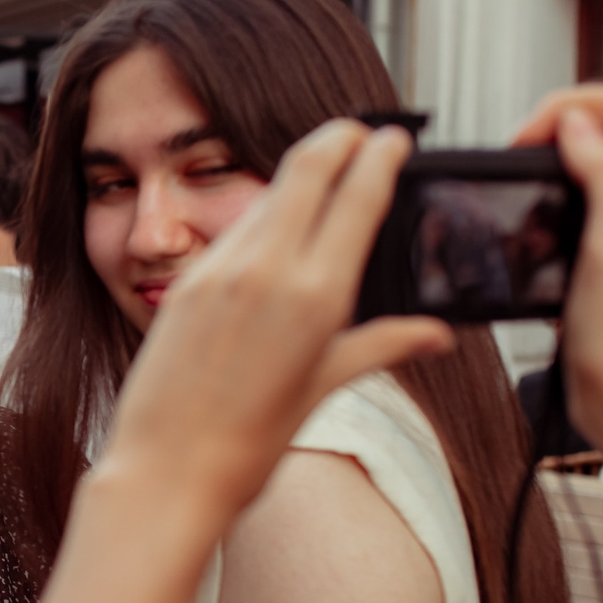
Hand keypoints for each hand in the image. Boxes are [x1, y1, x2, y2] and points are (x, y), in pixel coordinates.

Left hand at [93, 120, 451, 534]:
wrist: (166, 472)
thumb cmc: (248, 447)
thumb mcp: (323, 389)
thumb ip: (381, 346)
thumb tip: (436, 334)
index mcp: (316, 296)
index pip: (357, 196)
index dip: (378, 156)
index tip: (392, 138)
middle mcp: (267, 270)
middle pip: (307, 167)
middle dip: (338, 138)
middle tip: (358, 131)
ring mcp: (220, 271)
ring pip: (267, 195)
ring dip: (298, 175)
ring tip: (321, 174)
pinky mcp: (184, 282)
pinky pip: (232, 232)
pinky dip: (260, 217)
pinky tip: (271, 229)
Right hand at [512, 84, 602, 462]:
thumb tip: (577, 123)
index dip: (570, 109)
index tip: (528, 139)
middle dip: (557, 133)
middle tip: (519, 162)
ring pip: (593, 164)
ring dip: (553, 170)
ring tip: (526, 200)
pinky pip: (584, 205)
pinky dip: (553, 209)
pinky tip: (536, 237)